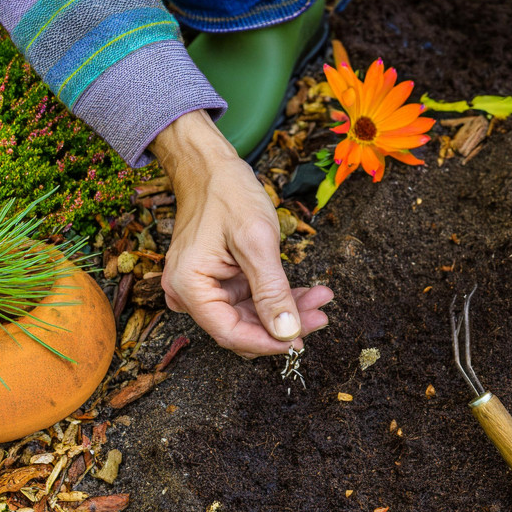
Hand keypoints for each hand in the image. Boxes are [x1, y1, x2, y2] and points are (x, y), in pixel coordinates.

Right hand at [150, 110, 332, 357]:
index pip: (230, 333)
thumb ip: (271, 291)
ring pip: (251, 317)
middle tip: (322, 315)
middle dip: (284, 326)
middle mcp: (190, 294)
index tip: (301, 341)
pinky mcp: (220, 282)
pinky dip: (279, 298)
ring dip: (287, 312)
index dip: (268, 343)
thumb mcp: (256, 241)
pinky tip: (308, 292)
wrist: (212, 168)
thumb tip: (287, 333)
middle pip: (242, 328)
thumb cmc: (229, 195)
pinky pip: (251, 301)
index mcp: (189, 286)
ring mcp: (205, 288)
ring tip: (321, 298)